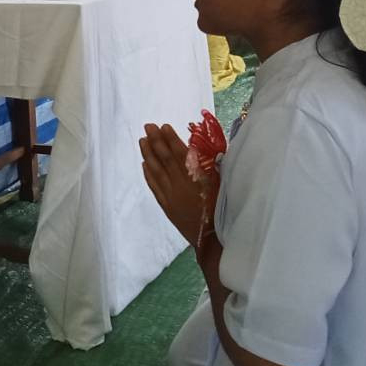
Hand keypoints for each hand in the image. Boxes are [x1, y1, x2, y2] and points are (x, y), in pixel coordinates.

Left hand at [139, 122, 210, 246]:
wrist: (213, 240)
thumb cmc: (223, 209)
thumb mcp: (221, 185)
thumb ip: (210, 167)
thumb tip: (199, 149)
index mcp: (196, 178)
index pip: (180, 153)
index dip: (171, 139)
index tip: (164, 126)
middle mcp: (181, 185)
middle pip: (166, 159)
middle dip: (156, 141)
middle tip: (148, 126)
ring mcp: (171, 196)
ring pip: (157, 171)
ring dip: (148, 154)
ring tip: (142, 140)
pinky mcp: (167, 206)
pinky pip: (154, 187)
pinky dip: (148, 175)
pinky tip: (144, 165)